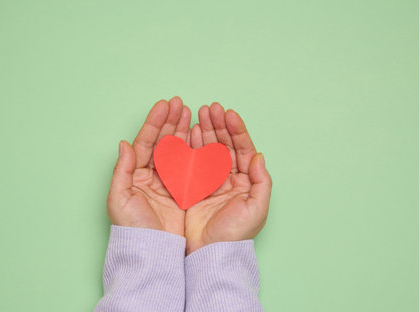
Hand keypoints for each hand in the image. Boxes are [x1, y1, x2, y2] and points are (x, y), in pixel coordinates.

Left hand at [106, 97, 190, 236]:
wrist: (152, 252)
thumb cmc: (132, 228)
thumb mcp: (119, 198)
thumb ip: (122, 169)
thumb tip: (124, 143)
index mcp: (135, 174)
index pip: (146, 142)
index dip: (155, 123)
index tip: (164, 106)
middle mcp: (152, 174)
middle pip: (163, 142)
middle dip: (171, 122)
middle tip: (180, 104)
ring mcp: (169, 181)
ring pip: (177, 150)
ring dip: (183, 131)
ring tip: (190, 113)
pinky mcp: (184, 191)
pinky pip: (190, 165)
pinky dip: (195, 150)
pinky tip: (199, 136)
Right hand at [185, 103, 272, 253]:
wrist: (211, 252)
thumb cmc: (236, 233)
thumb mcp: (257, 207)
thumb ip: (261, 180)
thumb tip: (258, 155)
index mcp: (246, 180)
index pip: (242, 149)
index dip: (236, 130)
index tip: (228, 114)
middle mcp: (229, 177)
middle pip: (225, 144)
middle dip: (218, 125)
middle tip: (210, 108)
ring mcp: (211, 180)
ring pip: (209, 148)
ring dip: (205, 130)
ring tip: (200, 113)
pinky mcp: (194, 185)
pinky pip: (193, 160)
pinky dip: (192, 145)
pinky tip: (190, 131)